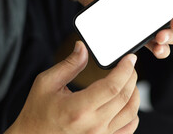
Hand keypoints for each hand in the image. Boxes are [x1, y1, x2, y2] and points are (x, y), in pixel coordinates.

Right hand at [5, 42, 139, 133]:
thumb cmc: (37, 113)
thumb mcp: (46, 83)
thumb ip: (69, 64)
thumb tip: (83, 47)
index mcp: (78, 109)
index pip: (113, 86)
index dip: (125, 69)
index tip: (130, 58)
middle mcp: (92, 125)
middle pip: (125, 97)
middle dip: (131, 76)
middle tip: (129, 65)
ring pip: (131, 112)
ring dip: (135, 93)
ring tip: (129, 80)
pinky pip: (128, 128)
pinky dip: (133, 113)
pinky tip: (127, 102)